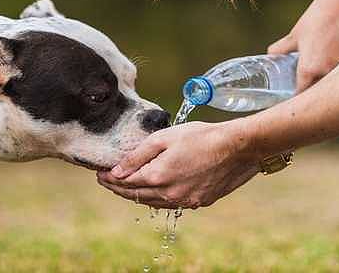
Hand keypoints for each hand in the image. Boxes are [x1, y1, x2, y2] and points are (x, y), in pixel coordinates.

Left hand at [97, 121, 262, 208]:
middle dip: (118, 187)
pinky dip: (157, 197)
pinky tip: (154, 188)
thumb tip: (117, 171)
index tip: (100, 173)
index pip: (125, 182)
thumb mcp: (164, 138)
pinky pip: (170, 203)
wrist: (238, 148)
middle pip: (136, 195)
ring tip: (126, 184)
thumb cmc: (202, 136)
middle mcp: (169, 194)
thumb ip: (138, 155)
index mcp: (158, 177)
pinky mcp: (199, 202)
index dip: (109, 178)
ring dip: (136, 194)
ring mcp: (185, 201)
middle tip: (107, 180)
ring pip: (152, 202)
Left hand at [269, 0, 338, 91]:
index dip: (296, 96)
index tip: (294, 95)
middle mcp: (327, 73)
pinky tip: (337, 57)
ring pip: (333, 82)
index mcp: (309, 70)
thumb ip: (281, 49)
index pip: (301, 94)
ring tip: (323, 68)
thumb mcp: (294, 35)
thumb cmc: (319, 17)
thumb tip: (271, 55)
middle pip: (318, 91)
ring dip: (328, 79)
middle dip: (313, 89)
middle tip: (307, 82)